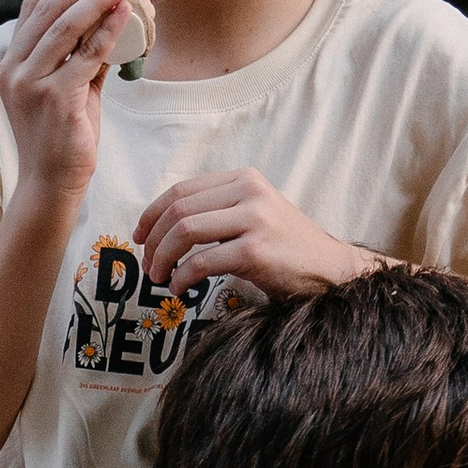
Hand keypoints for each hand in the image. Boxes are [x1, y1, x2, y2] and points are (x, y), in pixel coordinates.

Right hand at [0, 0, 141, 208]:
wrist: (52, 183)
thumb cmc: (60, 137)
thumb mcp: (66, 88)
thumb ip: (80, 56)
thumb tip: (110, 23)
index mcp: (10, 63)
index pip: (30, 6)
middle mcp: (13, 69)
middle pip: (46, 8)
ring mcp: (31, 84)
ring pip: (64, 26)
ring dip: (97, 1)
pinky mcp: (55, 99)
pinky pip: (86, 55)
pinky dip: (108, 31)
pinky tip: (125, 16)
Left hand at [133, 171, 371, 301]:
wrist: (329, 269)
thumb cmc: (284, 248)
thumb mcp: (252, 215)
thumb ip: (217, 210)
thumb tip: (163, 227)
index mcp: (244, 179)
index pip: (182, 189)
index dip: (151, 213)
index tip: (139, 236)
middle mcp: (249, 192)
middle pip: (178, 209)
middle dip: (153, 239)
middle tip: (147, 264)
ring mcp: (254, 220)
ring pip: (185, 231)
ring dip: (162, 257)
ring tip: (159, 277)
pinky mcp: (255, 250)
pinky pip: (202, 262)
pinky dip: (182, 277)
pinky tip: (180, 288)